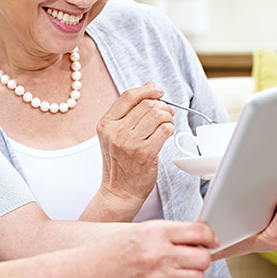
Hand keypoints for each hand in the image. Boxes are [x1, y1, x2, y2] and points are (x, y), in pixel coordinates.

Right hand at [85, 221, 218, 277]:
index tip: (210, 238)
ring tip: (175, 265)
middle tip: (195, 252)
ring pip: (196, 277)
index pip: (199, 232)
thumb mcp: (138, 230)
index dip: (210, 235)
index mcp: (154, 232)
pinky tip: (161, 276)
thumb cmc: (108, 251)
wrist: (87, 273)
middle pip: (203, 258)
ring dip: (191, 271)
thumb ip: (168, 232)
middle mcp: (159, 255)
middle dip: (202, 255)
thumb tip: (197, 237)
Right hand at [94, 83, 174, 212]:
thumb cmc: (119, 163)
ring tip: (167, 124)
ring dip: (168, 117)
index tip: (158, 92)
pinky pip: (164, 130)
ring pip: (157, 114)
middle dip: (162, 106)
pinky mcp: (145, 153)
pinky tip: (167, 134)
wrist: (119, 192)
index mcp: (106, 124)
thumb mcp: (115, 134)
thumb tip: (150, 86)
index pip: (128, 96)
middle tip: (167, 113)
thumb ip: (130, 110)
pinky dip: (170, 128)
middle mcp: (115, 132)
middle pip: (146, 104)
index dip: (147, 90)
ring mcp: (129, 143)